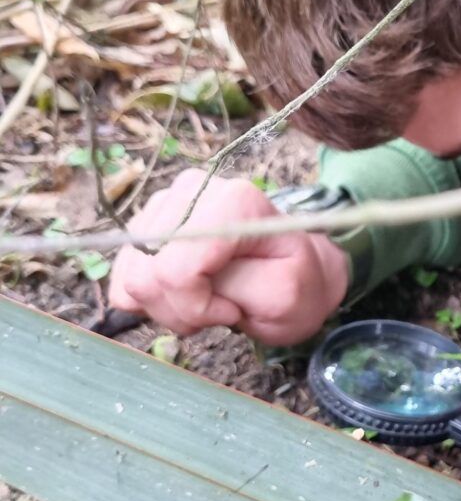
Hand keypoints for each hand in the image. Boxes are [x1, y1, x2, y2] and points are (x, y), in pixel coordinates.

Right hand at [109, 169, 348, 344]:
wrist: (295, 271)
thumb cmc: (296, 284)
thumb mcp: (285, 295)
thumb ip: (236, 285)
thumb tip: (180, 274)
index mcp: (235, 202)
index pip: (175, 269)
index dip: (195, 306)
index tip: (232, 310)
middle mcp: (194, 190)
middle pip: (147, 274)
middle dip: (180, 309)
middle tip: (220, 310)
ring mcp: (167, 202)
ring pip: (131, 277)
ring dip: (166, 305)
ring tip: (208, 300)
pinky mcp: (148, 222)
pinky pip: (123, 277)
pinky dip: (151, 298)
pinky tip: (187, 292)